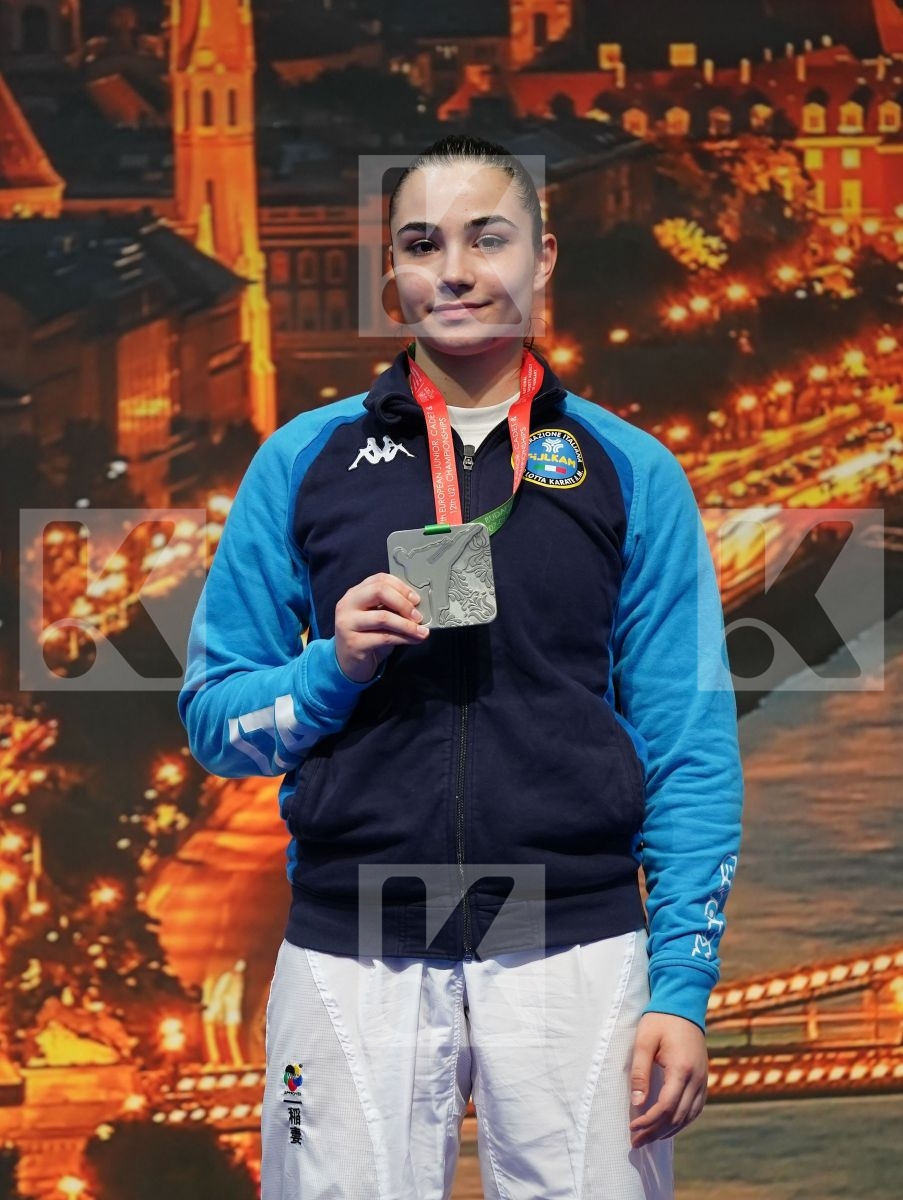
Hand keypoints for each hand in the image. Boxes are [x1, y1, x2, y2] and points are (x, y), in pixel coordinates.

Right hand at [335, 572, 428, 682]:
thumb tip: (417, 606)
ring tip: (422, 632)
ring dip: (408, 625)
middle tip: (418, 616)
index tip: (416, 599)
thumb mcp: (377, 618)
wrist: (348, 665)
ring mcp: (347, 624)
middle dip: (403, 603)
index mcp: (354, 594)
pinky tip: (414, 640)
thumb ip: (391, 607)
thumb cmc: (366, 638)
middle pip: (379, 591)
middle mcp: (347, 605)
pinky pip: (385, 637)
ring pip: (383, 617)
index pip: (379, 580)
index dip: (401, 587)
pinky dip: (404, 638)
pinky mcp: (353, 643)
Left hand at [628, 1012, 707, 1146]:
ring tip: (649, 1139)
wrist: (684, 1005)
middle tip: (636, 1142)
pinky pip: (695, 1109)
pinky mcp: (703, 1079)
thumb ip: (640, 1072)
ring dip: (668, 1131)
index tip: (632, 1129)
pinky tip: (668, 1127)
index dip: (649, 1122)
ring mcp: (703, 1080)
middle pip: (677, 1117)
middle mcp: (696, 1079)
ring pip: (688, 1117)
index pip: (666, 1106)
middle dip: (655, 1132)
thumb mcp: (644, 1042)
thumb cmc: (660, 1021)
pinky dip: (681, 1122)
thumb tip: (637, 1103)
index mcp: (682, 1069)